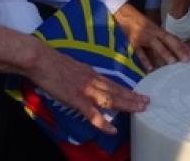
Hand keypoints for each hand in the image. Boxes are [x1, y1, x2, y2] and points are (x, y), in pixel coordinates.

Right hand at [32, 42, 148, 134]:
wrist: (41, 60)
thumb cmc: (52, 62)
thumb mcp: (73, 67)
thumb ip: (83, 75)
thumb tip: (88, 82)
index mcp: (91, 73)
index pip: (113, 83)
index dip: (127, 90)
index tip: (138, 94)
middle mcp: (93, 80)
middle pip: (117, 90)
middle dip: (133, 97)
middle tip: (147, 102)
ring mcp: (86, 90)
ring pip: (111, 99)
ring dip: (127, 105)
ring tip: (140, 109)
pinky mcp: (76, 99)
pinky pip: (92, 113)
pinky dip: (103, 123)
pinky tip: (112, 129)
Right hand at [114, 3, 189, 72]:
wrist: (125, 14)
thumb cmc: (141, 24)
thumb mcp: (153, 30)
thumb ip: (162, 40)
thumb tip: (175, 52)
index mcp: (159, 30)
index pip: (174, 38)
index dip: (184, 46)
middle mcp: (154, 32)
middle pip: (168, 41)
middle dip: (178, 50)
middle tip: (187, 60)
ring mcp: (144, 37)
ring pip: (156, 46)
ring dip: (165, 53)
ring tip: (173, 63)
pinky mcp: (134, 42)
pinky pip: (140, 52)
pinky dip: (145, 60)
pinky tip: (150, 68)